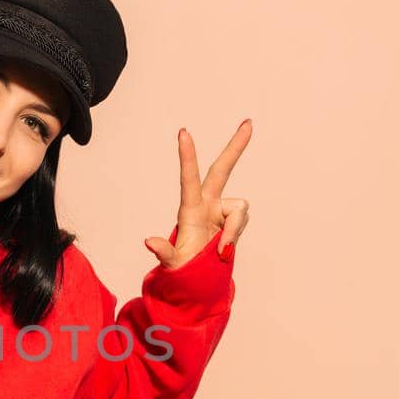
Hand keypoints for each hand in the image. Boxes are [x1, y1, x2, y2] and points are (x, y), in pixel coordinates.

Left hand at [143, 120, 252, 267]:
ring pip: (241, 209)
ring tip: (218, 250)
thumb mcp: (172, 263)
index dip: (187, 156)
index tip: (183, 132)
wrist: (198, 275)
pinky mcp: (232, 217)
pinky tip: (224, 246)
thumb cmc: (183, 267)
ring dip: (234, 230)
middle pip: (223, 170)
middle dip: (236, 146)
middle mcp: (207, 203)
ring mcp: (221, 209)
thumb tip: (149, 242)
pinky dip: (236, 234)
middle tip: (249, 122)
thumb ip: (163, 252)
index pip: (188, 178)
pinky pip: (243, 219)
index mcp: (189, 209)